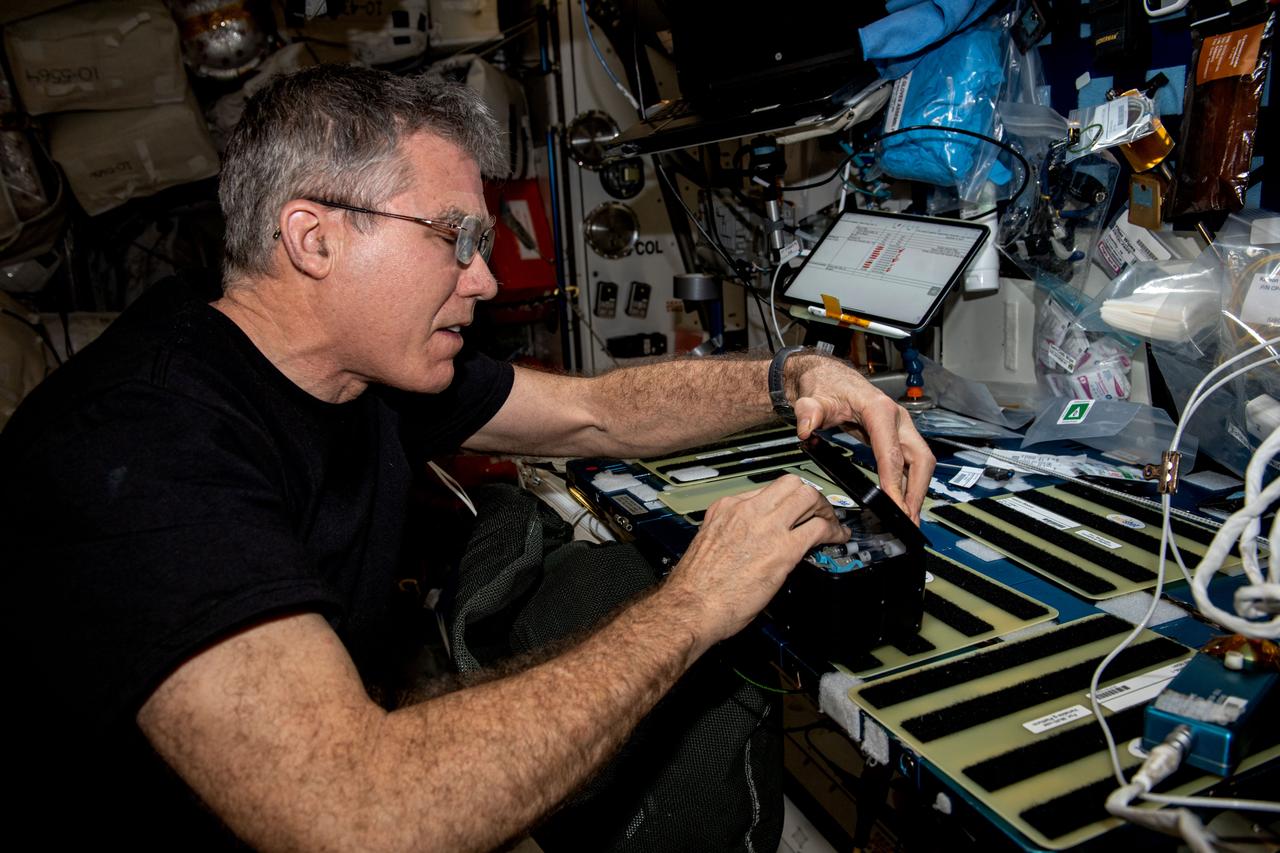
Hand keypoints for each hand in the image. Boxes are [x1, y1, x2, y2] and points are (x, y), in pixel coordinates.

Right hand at [661, 475, 846, 653]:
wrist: (691, 606)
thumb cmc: (695, 586)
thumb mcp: (709, 543)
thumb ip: (731, 533)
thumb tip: (751, 539)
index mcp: (725, 508)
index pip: (765, 490)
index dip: (785, 502)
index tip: (792, 512)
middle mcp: (747, 511)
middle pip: (790, 484)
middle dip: (810, 496)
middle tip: (817, 511)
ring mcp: (767, 527)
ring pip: (808, 496)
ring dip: (825, 509)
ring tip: (830, 523)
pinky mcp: (784, 549)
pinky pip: (819, 528)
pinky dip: (835, 531)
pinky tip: (838, 538)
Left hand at [787, 353, 933, 523]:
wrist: (828, 377)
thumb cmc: (825, 387)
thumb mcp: (812, 399)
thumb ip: (808, 413)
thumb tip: (804, 428)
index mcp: (880, 410)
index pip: (892, 453)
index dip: (895, 482)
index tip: (895, 506)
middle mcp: (897, 419)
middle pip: (920, 459)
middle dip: (917, 491)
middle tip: (908, 520)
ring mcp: (900, 427)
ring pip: (920, 462)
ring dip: (917, 491)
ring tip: (908, 518)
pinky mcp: (897, 436)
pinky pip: (911, 462)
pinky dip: (910, 483)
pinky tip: (903, 502)